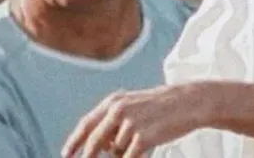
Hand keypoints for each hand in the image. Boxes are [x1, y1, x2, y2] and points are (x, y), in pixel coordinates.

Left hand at [61, 83, 207, 157]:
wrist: (188, 102)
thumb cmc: (160, 107)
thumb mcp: (133, 106)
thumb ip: (114, 122)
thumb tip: (101, 147)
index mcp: (113, 102)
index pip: (86, 125)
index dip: (74, 142)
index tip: (65, 154)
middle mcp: (118, 111)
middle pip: (93, 144)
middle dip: (89, 157)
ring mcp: (129, 125)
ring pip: (115, 153)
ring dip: (125, 154)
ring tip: (143, 140)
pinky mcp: (142, 138)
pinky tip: (144, 151)